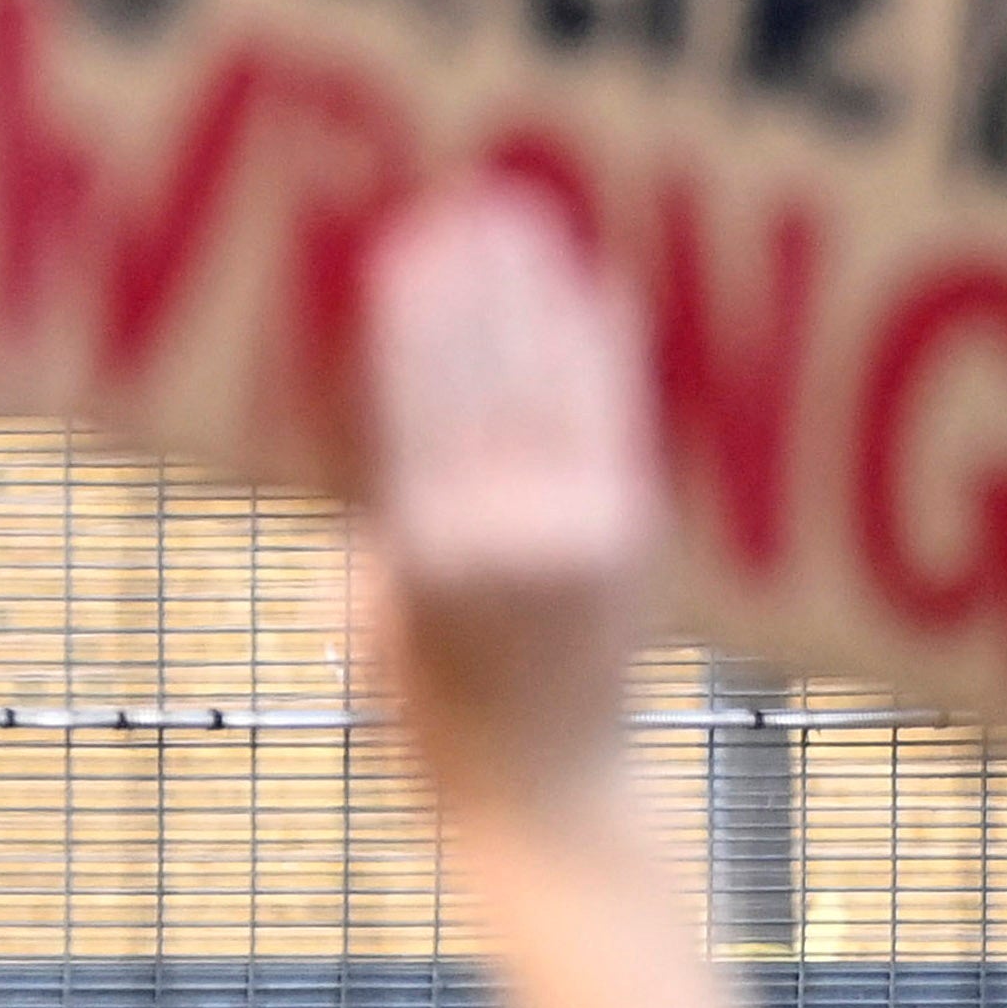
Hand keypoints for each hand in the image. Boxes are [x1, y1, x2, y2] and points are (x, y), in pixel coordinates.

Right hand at [357, 183, 659, 823]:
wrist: (552, 805)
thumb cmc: (430, 719)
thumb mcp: (371, 613)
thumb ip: (382, 515)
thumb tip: (389, 406)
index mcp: (420, 556)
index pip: (415, 407)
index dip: (413, 320)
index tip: (406, 241)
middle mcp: (506, 538)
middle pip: (487, 380)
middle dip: (478, 287)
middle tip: (471, 203)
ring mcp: (579, 537)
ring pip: (554, 389)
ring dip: (540, 300)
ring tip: (529, 225)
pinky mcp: (635, 541)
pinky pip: (615, 422)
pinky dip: (605, 355)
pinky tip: (599, 294)